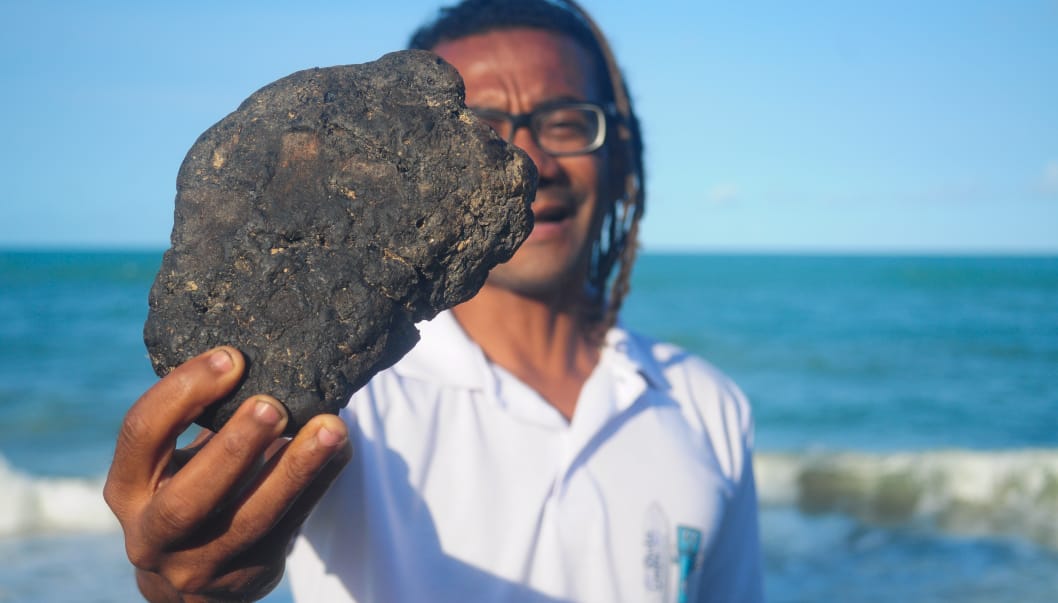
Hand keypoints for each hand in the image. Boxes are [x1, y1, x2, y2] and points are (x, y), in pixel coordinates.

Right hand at [104, 347, 351, 601]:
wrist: (192, 574)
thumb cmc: (190, 487)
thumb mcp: (174, 460)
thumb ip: (203, 419)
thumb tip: (265, 356)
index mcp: (126, 488)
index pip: (141, 433)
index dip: (183, 392)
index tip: (232, 357)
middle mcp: (152, 534)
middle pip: (189, 497)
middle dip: (235, 447)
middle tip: (274, 405)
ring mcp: (199, 564)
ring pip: (251, 519)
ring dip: (295, 470)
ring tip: (331, 428)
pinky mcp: (248, 575)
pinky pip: (290, 526)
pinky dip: (318, 484)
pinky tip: (340, 450)